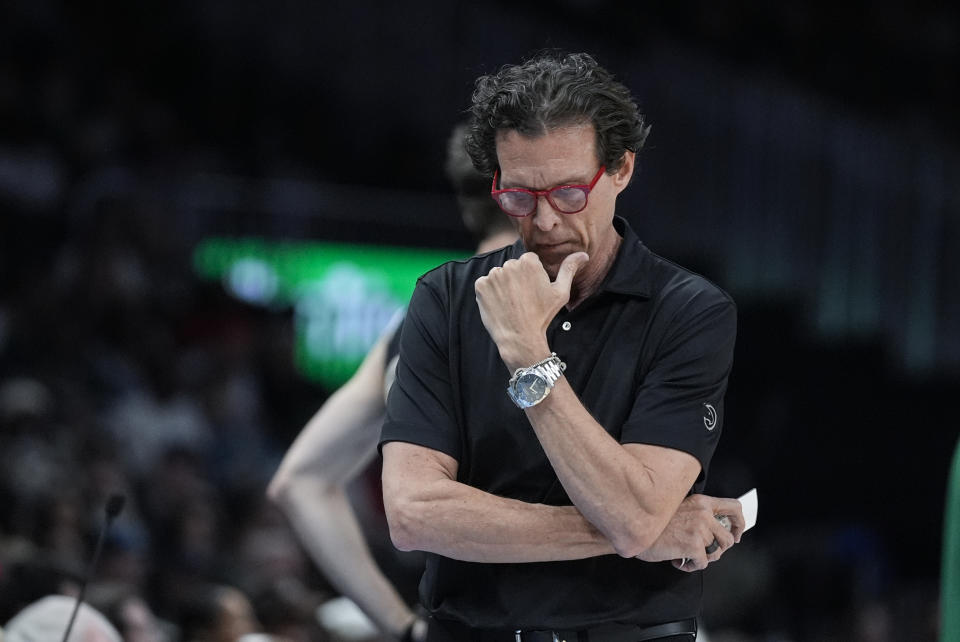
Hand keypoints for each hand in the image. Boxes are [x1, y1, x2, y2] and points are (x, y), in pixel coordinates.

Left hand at [474, 251, 587, 367]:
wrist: (520, 338)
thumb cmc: (543, 316)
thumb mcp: (561, 292)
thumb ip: (569, 269)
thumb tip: (583, 255)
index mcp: (529, 261)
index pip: (528, 262)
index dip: (531, 277)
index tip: (533, 292)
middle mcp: (509, 264)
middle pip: (512, 267)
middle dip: (516, 280)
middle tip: (523, 300)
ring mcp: (493, 275)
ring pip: (499, 276)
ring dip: (503, 286)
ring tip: (511, 304)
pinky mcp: (481, 286)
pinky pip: (485, 284)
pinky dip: (490, 293)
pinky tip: (500, 305)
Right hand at [635, 493, 744, 571]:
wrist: (636, 528)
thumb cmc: (654, 523)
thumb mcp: (680, 509)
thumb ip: (698, 514)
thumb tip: (714, 530)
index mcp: (701, 502)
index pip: (734, 507)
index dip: (739, 524)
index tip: (736, 534)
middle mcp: (703, 513)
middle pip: (728, 538)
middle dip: (719, 550)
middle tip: (705, 552)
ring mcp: (700, 529)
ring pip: (716, 553)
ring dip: (702, 559)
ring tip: (687, 555)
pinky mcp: (694, 545)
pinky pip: (702, 564)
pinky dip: (691, 566)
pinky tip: (679, 560)